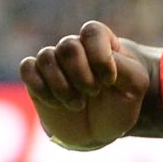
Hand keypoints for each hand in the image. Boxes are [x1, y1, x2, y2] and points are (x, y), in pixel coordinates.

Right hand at [19, 21, 148, 149]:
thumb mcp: (135, 86)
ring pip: (46, 57)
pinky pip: (27, 69)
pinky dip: (41, 88)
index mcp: (101, 43)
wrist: (99, 130)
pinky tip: (57, 103)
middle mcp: (75, 47)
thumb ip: (124, 67)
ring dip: (63, 87)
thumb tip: (100, 57)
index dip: (100, 57)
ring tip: (78, 104)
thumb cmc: (120, 103)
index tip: (109, 81)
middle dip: (81, 75)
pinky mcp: (36, 77)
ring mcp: (54, 61)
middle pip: (68, 46)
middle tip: (93, 92)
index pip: (92, 31)